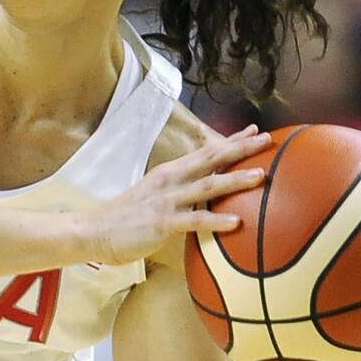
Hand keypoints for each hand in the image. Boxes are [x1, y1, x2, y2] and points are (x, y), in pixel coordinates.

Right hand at [86, 125, 271, 264]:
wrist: (95, 231)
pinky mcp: (162, 222)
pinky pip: (194, 220)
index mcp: (170, 173)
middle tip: (266, 139)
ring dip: (235, 180)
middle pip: (210, 160)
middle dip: (240, 149)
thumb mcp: (156, 197)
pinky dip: (216, 220)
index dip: (231, 141)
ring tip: (260, 176)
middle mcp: (170, 180)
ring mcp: (166, 200)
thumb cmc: (127, 217)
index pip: (205, 152)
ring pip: (207, 186)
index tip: (254, 130)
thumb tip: (205, 194)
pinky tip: (236, 222)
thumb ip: (180, 192)